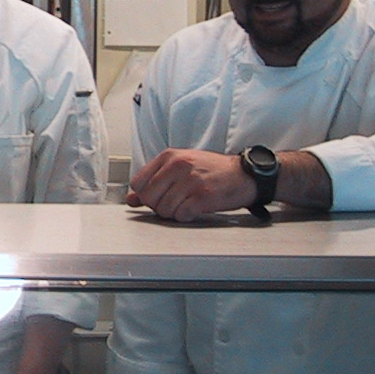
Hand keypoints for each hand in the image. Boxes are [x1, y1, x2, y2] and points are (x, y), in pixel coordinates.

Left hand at [126, 148, 256, 222]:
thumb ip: (155, 181)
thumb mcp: (180, 168)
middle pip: (148, 197)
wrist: (243, 174)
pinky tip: (194, 209)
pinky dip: (185, 217)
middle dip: (157, 206)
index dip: (144, 195)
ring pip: (163, 209)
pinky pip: (180, 215)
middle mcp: (177, 166)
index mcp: (169, 156)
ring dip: (173, 213)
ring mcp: (190, 180)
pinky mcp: (202, 196)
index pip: (138, 182)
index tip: (157, 197)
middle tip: (173, 204)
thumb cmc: (210, 171)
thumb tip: (131, 200)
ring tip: (186, 205)